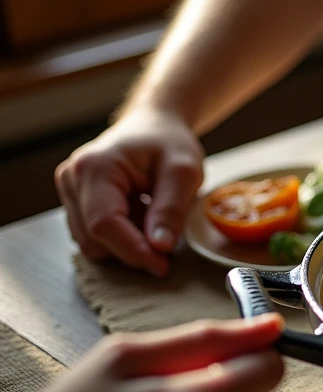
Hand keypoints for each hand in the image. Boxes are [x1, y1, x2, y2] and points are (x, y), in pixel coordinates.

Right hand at [55, 110, 204, 276]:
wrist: (154, 126)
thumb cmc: (169, 143)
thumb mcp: (184, 171)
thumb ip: (171, 209)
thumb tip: (159, 247)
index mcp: (94, 167)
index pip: (104, 224)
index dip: (133, 250)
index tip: (163, 265)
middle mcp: (71, 179)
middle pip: (94, 239)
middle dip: (132, 249)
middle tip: (168, 238)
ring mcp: (69, 191)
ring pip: (92, 244)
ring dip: (127, 244)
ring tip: (153, 217)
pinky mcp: (75, 203)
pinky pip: (95, 237)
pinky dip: (121, 237)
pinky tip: (141, 217)